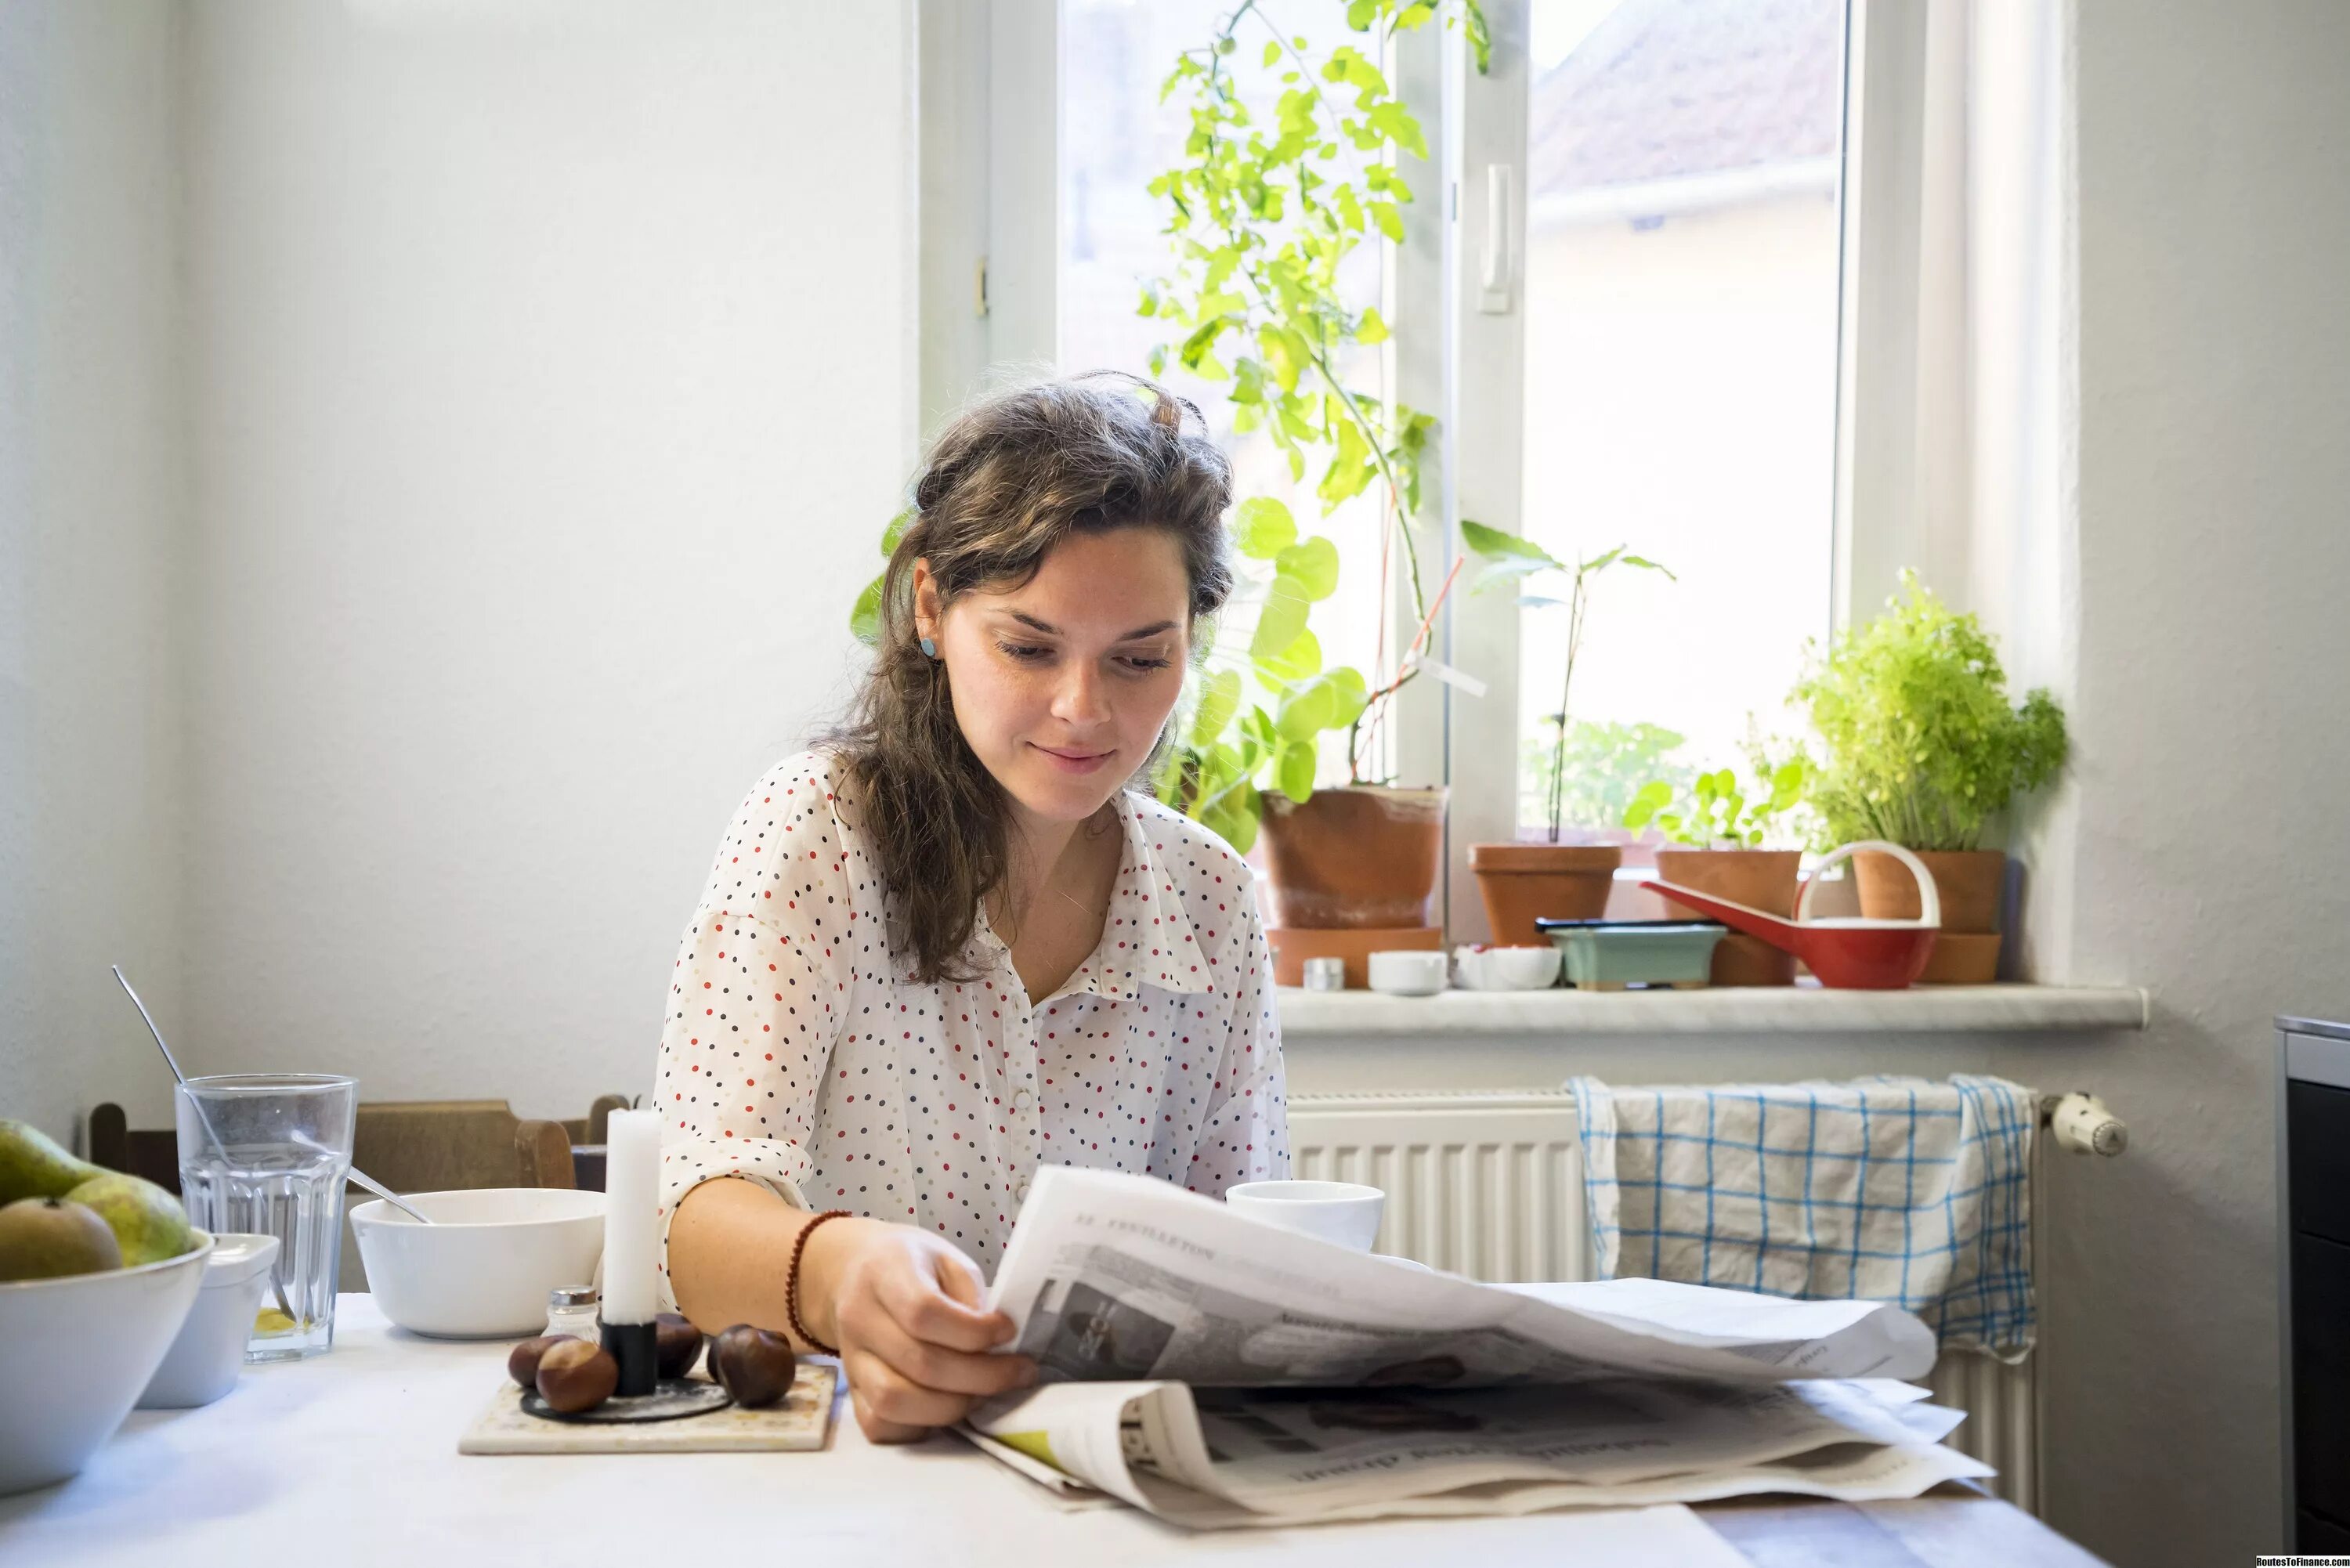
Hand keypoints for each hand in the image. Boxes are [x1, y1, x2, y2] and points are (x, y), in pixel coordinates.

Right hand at [807, 1219, 1039, 1442]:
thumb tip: (995, 1343)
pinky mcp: (852, 1390)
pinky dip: (919, 1426)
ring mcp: (851, 1359)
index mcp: (884, 1272)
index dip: (974, 1331)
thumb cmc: (913, 1264)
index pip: (923, 1312)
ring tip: (984, 1393)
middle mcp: (859, 1317)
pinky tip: (948, 1406)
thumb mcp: (948, 1258)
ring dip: (952, 1406)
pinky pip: (879, 1424)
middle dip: (981, 1377)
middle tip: (1018, 1372)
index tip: (1008, 1330)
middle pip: (919, 1364)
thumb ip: (970, 1294)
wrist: (857, 1273)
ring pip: (894, 1402)